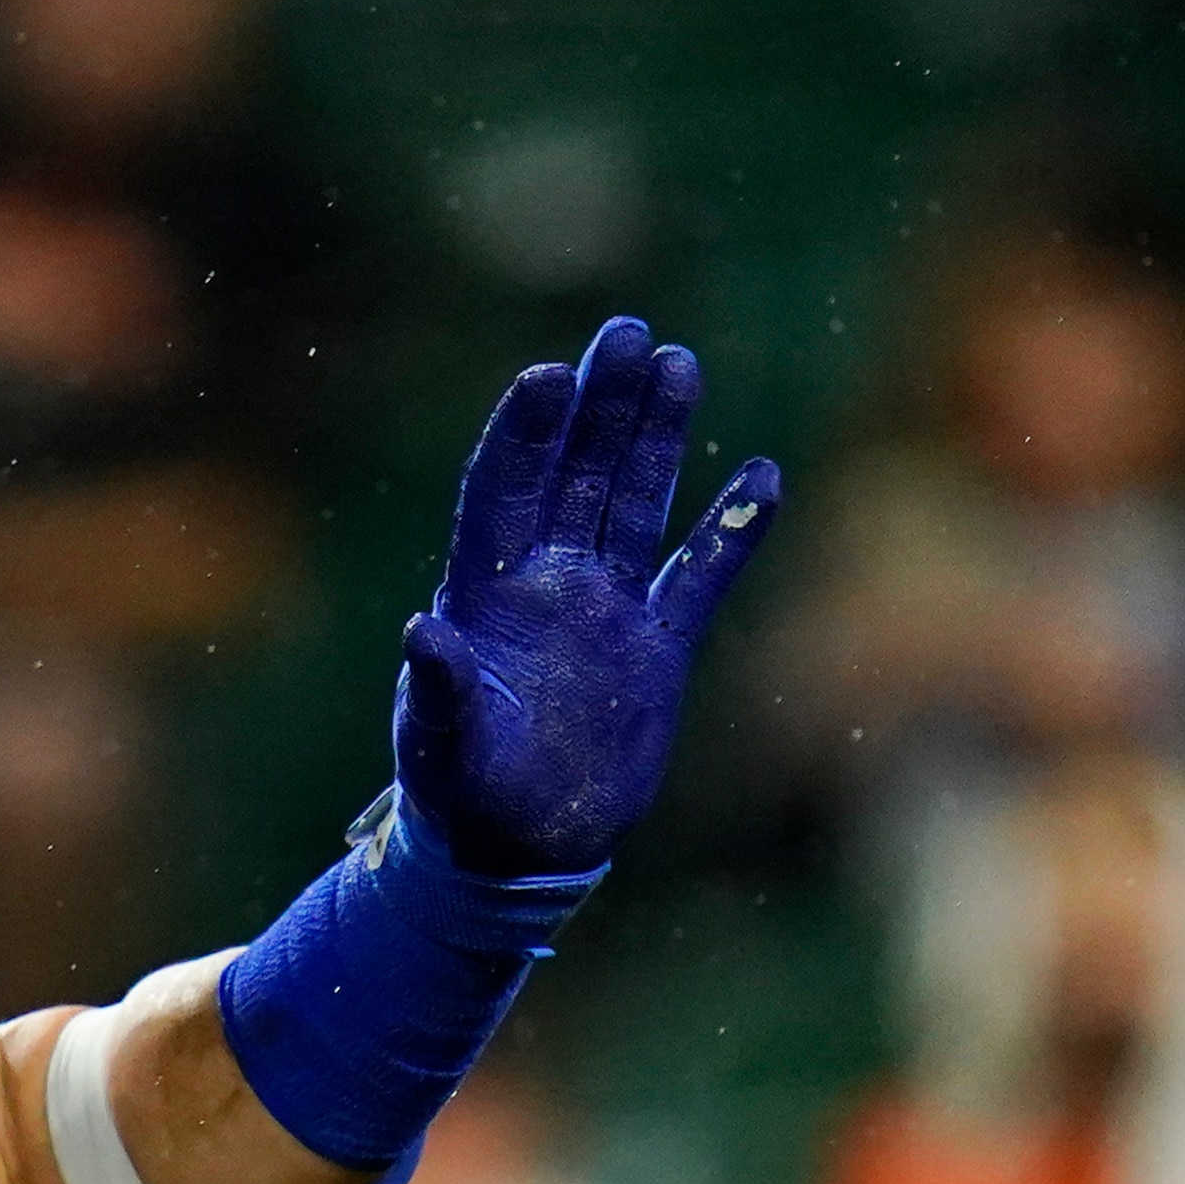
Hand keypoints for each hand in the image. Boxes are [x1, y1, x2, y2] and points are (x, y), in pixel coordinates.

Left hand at [394, 314, 779, 878]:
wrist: (518, 850)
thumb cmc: (459, 799)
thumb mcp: (442, 749)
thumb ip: (439, 692)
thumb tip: (421, 633)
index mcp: (483, 597)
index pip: (502, 493)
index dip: (522, 435)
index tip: (546, 374)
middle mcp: (546, 585)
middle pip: (574, 475)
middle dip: (599, 407)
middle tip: (626, 333)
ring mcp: (604, 609)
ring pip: (634, 502)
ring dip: (655, 437)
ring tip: (678, 362)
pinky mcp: (655, 647)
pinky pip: (700, 574)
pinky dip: (733, 529)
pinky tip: (763, 474)